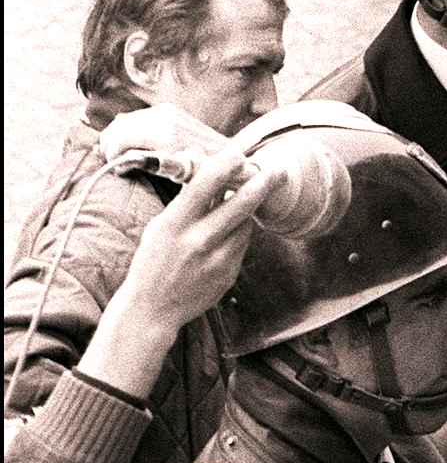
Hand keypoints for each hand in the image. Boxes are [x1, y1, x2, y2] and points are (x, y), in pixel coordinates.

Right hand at [120, 147, 282, 332]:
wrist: (153, 308)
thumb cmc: (153, 261)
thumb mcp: (160, 227)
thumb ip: (186, 201)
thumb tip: (205, 163)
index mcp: (174, 224)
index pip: (205, 186)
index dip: (225, 166)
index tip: (239, 154)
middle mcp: (199, 241)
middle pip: (241, 204)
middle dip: (262, 184)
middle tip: (277, 170)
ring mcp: (217, 259)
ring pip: (246, 224)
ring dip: (248, 211)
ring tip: (244, 202)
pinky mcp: (230, 274)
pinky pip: (243, 244)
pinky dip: (239, 234)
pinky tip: (227, 233)